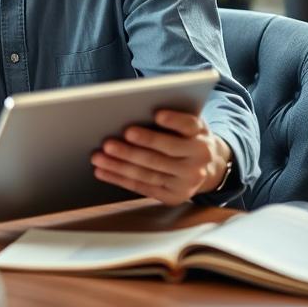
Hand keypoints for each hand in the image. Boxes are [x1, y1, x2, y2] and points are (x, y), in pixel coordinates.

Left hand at [90, 110, 231, 206]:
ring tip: (98, 157)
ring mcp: (186, 182)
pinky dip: (119, 178)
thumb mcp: (190, 125)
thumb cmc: (188, 138)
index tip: (157, 115)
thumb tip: (138, 110)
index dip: (173, 121)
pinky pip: (142, 187)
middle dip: (133, 149)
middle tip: (108, 142)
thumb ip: (174, 119)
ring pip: (148, 173)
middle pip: (162, 154)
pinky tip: (102, 171)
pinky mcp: (174, 196)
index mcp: (201, 137)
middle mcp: (198, 161)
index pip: (188, 126)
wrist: (209, 167)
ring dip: (119, 165)